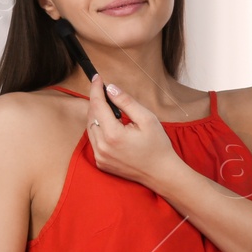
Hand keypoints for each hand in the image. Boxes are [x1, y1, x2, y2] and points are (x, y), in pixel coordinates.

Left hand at [84, 73, 183, 190]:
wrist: (162, 173)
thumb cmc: (158, 146)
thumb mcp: (147, 119)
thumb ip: (126, 102)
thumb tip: (110, 88)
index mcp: (112, 135)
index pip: (97, 105)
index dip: (96, 89)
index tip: (97, 78)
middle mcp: (102, 147)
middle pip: (91, 116)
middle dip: (97, 101)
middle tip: (105, 91)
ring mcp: (99, 156)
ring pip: (90, 128)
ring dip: (96, 115)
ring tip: (108, 107)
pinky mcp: (100, 162)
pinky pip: (93, 141)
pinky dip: (98, 129)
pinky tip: (109, 125)